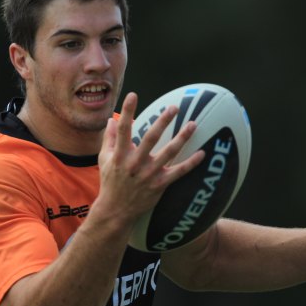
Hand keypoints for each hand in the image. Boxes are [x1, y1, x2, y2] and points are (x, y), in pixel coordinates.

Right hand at [96, 92, 204, 227]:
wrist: (116, 210)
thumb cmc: (110, 182)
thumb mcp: (103, 159)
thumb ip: (109, 139)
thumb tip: (111, 120)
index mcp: (119, 155)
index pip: (123, 129)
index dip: (127, 112)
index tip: (133, 95)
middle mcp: (134, 163)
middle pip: (150, 138)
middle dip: (162, 121)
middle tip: (173, 107)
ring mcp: (148, 174)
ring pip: (168, 153)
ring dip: (181, 138)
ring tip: (192, 124)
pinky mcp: (159, 185)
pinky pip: (178, 173)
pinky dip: (191, 163)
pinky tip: (202, 153)